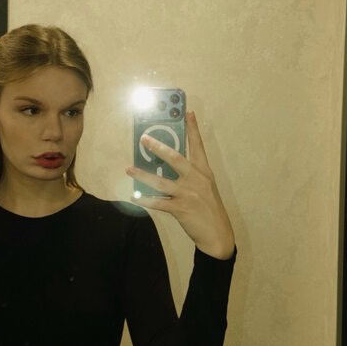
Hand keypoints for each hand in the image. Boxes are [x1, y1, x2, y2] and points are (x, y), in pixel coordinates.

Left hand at [126, 110, 235, 258]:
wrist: (217, 234)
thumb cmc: (209, 208)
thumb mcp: (205, 187)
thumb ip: (190, 174)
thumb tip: (167, 163)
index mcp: (204, 171)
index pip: (198, 145)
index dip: (192, 128)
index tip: (187, 112)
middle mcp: (196, 179)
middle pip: (175, 158)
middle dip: (158, 147)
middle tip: (143, 138)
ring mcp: (188, 194)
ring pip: (161, 181)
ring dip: (143, 175)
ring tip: (129, 169)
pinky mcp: (181, 208)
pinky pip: (158, 202)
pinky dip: (145, 200)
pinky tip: (134, 196)